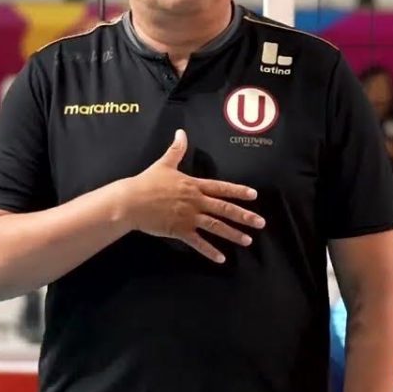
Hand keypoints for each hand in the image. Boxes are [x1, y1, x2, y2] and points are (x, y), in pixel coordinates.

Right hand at [120, 129, 264, 262]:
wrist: (131, 201)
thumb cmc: (147, 182)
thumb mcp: (164, 164)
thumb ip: (176, 149)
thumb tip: (181, 132)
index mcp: (194, 185)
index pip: (221, 187)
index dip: (238, 191)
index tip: (254, 195)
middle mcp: (196, 201)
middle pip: (224, 208)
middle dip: (244, 216)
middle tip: (261, 223)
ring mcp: (189, 217)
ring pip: (216, 226)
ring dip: (233, 234)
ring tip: (248, 241)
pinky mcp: (180, 231)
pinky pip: (198, 243)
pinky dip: (210, 251)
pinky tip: (221, 259)